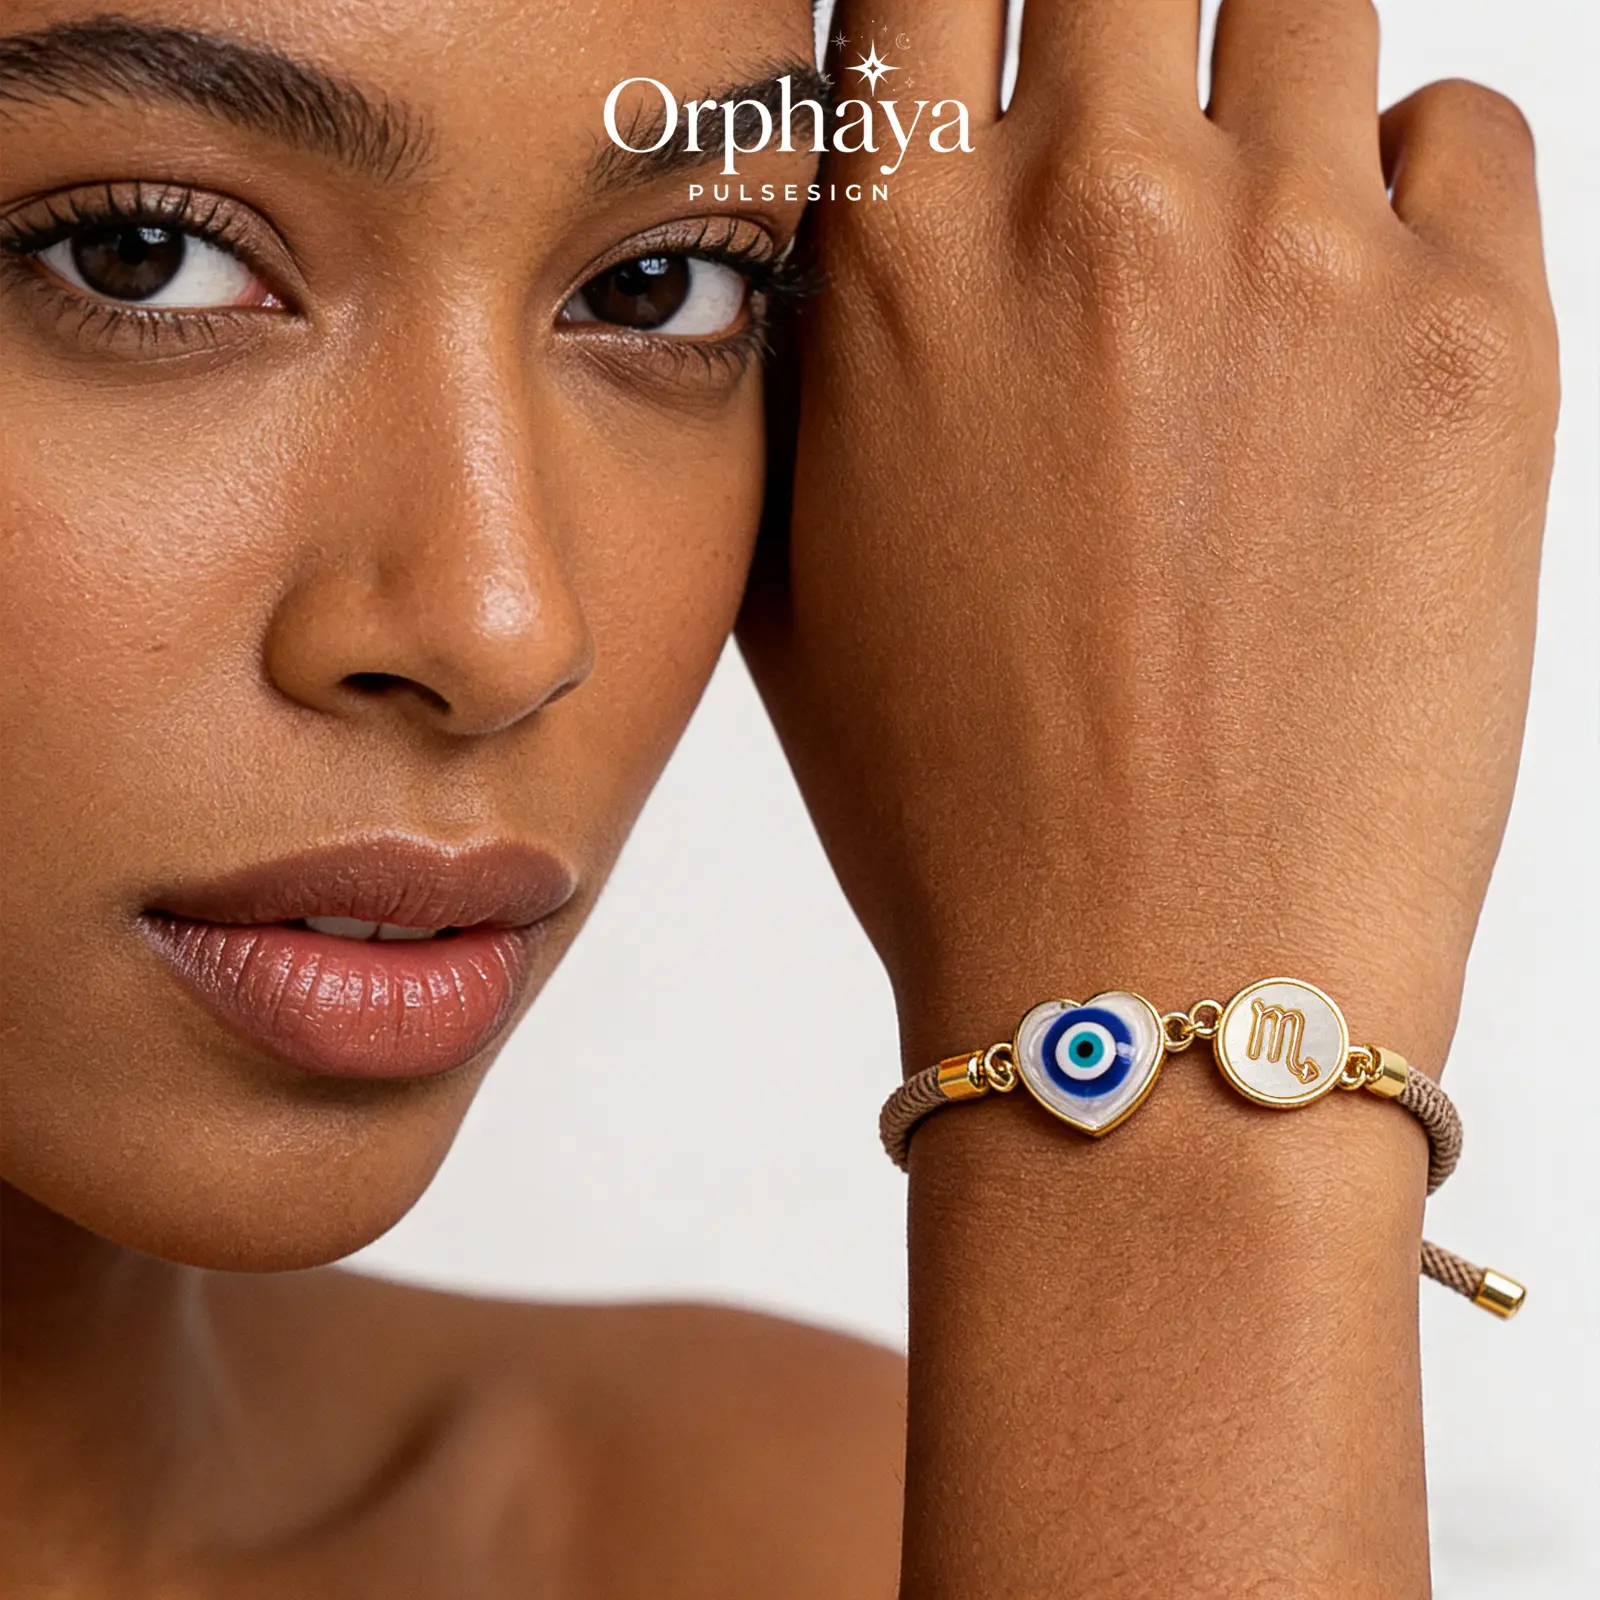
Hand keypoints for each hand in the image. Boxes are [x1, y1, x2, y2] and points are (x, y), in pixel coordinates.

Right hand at [742, 0, 1557, 1075]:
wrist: (1151, 969)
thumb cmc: (959, 804)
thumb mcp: (804, 568)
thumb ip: (831, 359)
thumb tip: (875, 237)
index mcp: (902, 261)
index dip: (970, 4)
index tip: (998, 43)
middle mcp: (1094, 212)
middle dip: (1119, 15)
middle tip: (1130, 118)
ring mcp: (1299, 257)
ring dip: (1266, 74)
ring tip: (1246, 221)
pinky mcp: (1477, 339)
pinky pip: (1465, 131)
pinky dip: (1413, 178)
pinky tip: (1357, 310)